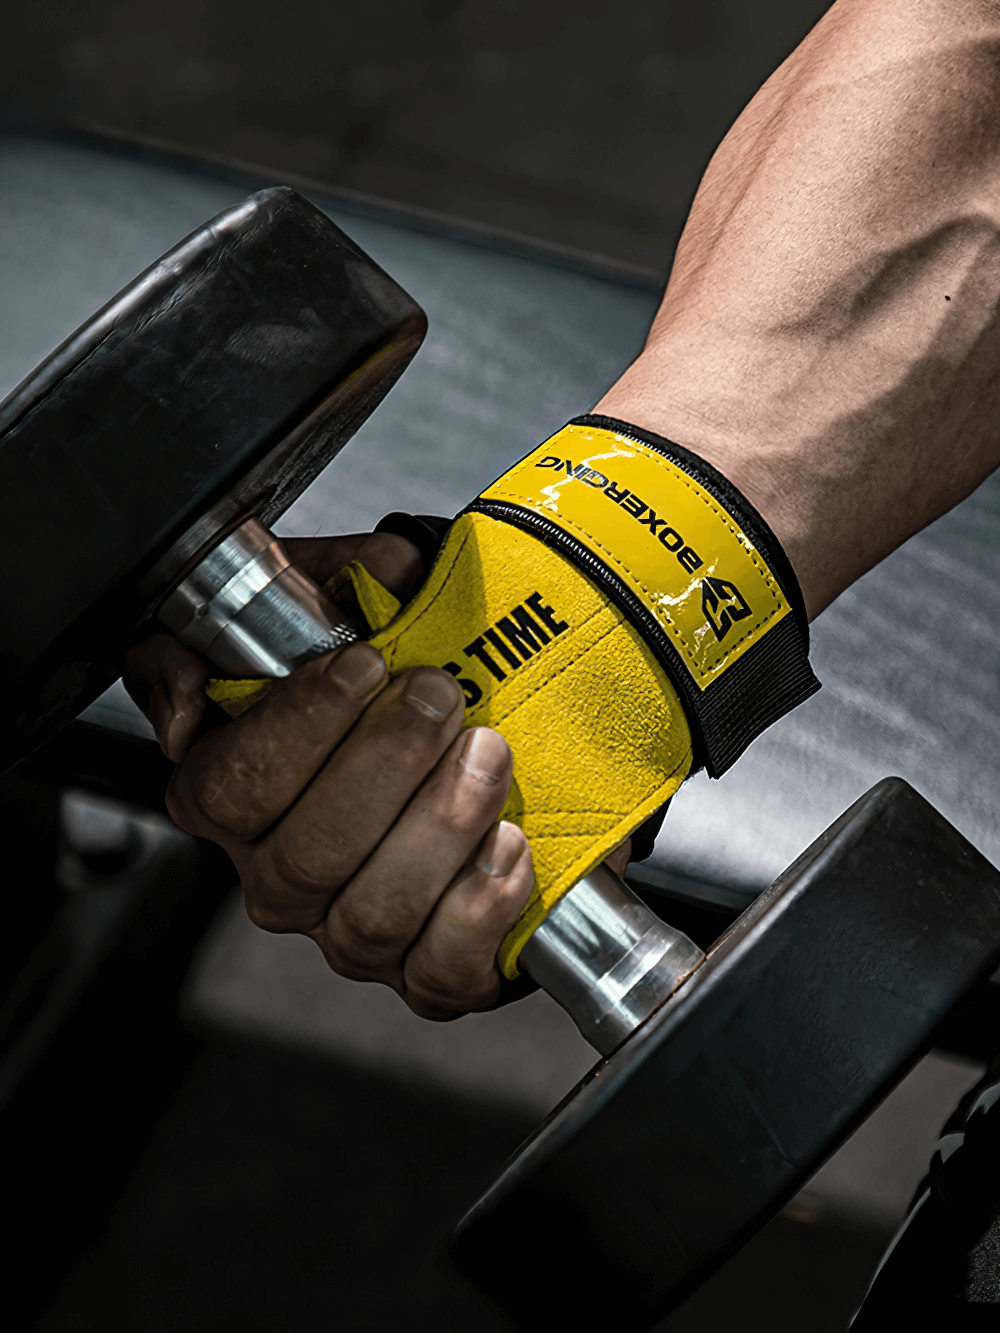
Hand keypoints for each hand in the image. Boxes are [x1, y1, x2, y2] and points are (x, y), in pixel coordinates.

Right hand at [125, 531, 534, 1018]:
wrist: (481, 751)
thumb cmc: (393, 686)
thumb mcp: (332, 619)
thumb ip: (262, 615)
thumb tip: (188, 694)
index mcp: (234, 803)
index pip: (229, 789)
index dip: (295, 728)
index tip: (363, 665)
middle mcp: (283, 878)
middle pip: (307, 853)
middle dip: (384, 763)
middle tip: (440, 695)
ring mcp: (352, 934)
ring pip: (373, 914)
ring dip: (439, 826)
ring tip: (487, 753)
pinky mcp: (429, 973)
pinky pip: (439, 969)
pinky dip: (479, 907)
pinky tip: (508, 842)